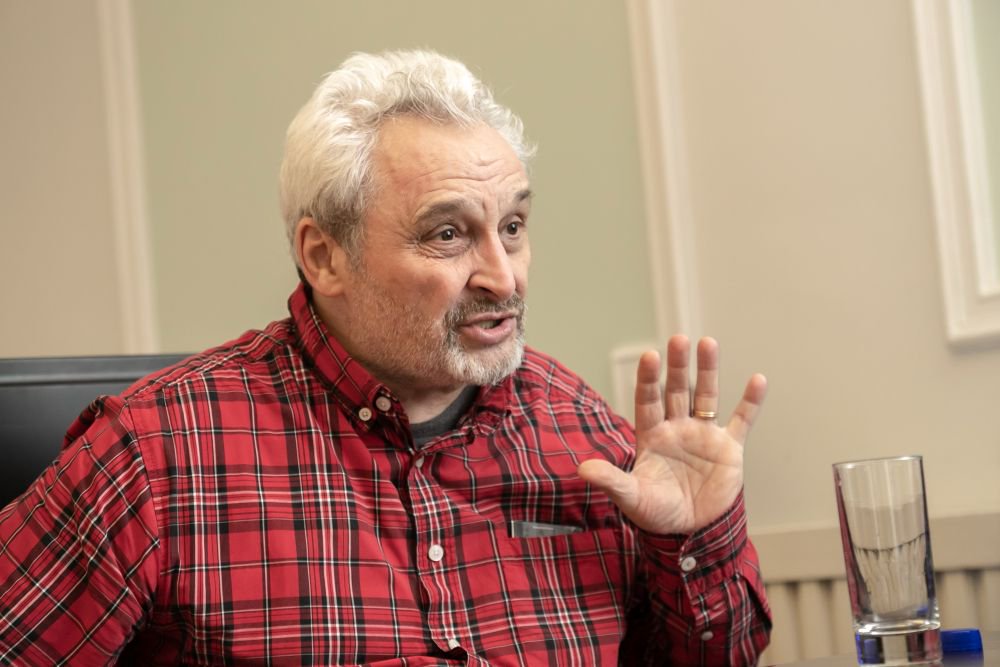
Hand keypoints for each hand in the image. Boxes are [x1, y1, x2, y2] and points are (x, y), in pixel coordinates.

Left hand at [578, 335, 766, 534]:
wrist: (691, 533)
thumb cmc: (656, 514)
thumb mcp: (632, 497)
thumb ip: (611, 480)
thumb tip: (582, 469)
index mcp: (652, 436)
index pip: (648, 400)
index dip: (648, 379)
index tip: (649, 356)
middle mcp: (677, 429)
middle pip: (677, 390)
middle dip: (677, 366)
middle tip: (678, 339)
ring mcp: (704, 436)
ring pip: (706, 396)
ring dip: (708, 371)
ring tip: (708, 343)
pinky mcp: (729, 449)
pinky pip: (741, 420)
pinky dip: (750, 402)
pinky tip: (758, 380)